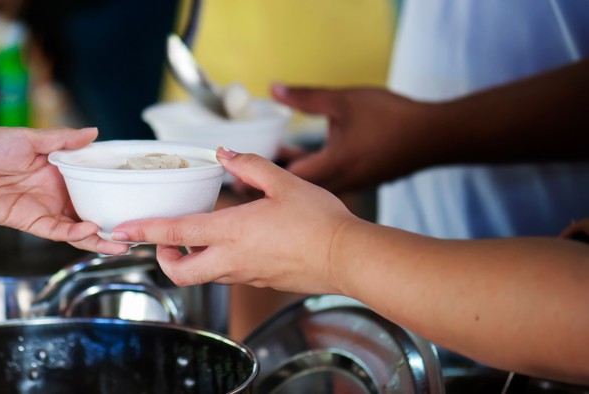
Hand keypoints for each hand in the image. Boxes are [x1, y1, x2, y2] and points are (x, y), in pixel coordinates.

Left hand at [0, 126, 129, 254]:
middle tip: (138, 225)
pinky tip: (91, 232)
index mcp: (56, 165)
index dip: (111, 185)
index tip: (135, 191)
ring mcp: (42, 207)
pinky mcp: (28, 222)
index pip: (91, 178)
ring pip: (77, 226)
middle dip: (112, 218)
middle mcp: (53, 188)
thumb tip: (94, 132)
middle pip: (89, 207)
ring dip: (99, 235)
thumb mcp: (26, 137)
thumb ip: (61, 140)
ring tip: (122, 241)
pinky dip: (74, 234)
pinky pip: (56, 232)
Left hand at [111, 148, 358, 292]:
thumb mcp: (285, 183)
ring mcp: (246, 276)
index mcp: (232, 232)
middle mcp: (232, 260)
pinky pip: (228, 275)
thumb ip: (250, 166)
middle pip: (180, 272)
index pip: (175, 233)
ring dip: (191, 258)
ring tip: (199, 233)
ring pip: (203, 275)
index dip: (143, 231)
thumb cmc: (320, 222)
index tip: (121, 231)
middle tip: (165, 237)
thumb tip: (224, 154)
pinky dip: (218, 261)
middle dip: (162, 257)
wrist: (349, 258)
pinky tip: (236, 240)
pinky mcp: (260, 282)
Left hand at [271, 84, 441, 193]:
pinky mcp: (363, 183)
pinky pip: (329, 185)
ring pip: (313, 189)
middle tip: (254, 170)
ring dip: (295, 177)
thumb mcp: (344, 101)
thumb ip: (307, 98)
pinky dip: (314, 176)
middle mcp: (340, 183)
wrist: (437, 136)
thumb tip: (274, 89)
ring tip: (278, 161)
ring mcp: (353, 186)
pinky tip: (311, 159)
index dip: (262, 177)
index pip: (284, 181)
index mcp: (331, 166)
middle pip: (296, 191)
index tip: (243, 171)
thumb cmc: (392, 118)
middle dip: (274, 182)